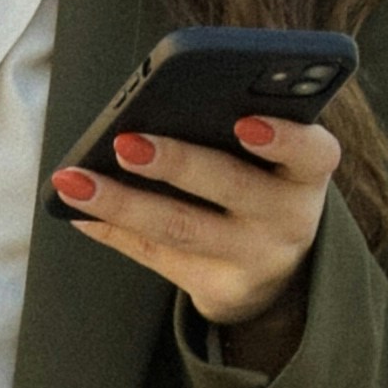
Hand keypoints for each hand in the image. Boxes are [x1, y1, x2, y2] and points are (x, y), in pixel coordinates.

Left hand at [47, 107, 335, 361]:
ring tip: (75, 180)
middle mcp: (290, 219)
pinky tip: (77, 211)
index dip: (285, 138)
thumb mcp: (270, 160)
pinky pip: (156, 256)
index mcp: (306, 172)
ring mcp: (255, 260)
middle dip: (177, 162)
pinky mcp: (219, 289)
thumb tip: (154, 99)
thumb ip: (237, 126)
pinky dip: (112, 230)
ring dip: (122, 202)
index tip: (245, 123)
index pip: (312, 152)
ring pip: (181, 228)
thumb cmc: (261, 185)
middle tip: (126, 142)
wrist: (274, 270)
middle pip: (232, 186)